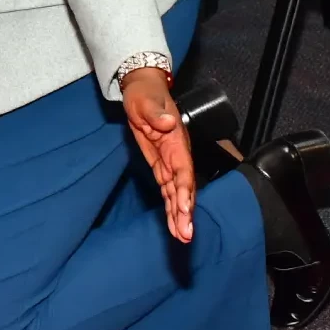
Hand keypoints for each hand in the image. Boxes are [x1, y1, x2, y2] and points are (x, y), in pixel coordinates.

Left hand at [123, 68, 194, 242]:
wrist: (143, 92)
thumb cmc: (145, 95)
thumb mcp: (146, 102)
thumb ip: (156, 113)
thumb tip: (167, 122)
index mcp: (176, 142)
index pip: (183, 169)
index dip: (185, 189)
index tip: (185, 208)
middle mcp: (178, 156)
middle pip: (184, 187)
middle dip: (186, 211)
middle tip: (186, 234)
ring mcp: (171, 163)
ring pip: (178, 193)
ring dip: (180, 215)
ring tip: (183, 237)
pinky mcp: (162, 167)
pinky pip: (168, 191)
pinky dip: (171, 208)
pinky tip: (175, 225)